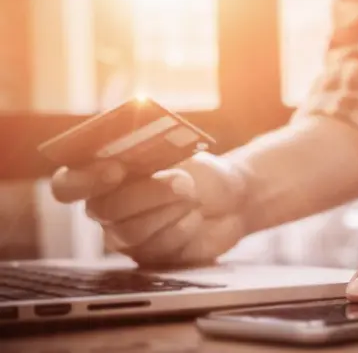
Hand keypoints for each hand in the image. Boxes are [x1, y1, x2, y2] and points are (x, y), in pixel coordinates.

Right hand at [50, 152, 248, 266]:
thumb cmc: (202, 172)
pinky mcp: (149, 257)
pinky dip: (183, 229)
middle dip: (149, 194)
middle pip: (106, 209)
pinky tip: (195, 219)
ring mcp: (126, 236)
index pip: (67, 185)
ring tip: (194, 197)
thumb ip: (153, 156)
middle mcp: (107, 209)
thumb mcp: (181, 155)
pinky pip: (157, 249)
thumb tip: (136, 156)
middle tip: (184, 183)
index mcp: (104, 176)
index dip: (84, 180)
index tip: (116, 170)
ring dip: (170, 210)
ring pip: (132, 232)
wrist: (234, 199)